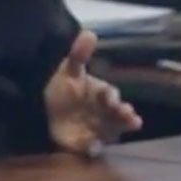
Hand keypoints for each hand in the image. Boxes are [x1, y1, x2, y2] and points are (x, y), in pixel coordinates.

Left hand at [45, 31, 141, 156]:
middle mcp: (104, 113)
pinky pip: (92, 147)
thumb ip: (79, 54)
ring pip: (111, 132)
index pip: (111, 95)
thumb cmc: (65, 89)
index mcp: (102, 94)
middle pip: (118, 115)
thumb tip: (89, 32)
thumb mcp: (69, 71)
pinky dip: (94, 148)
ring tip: (116, 138)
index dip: (112, 98)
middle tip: (132, 119)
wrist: (47, 109)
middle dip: (125, 117)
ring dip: (116, 133)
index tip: (111, 99)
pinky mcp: (86, 144)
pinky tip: (93, 148)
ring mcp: (97, 129)